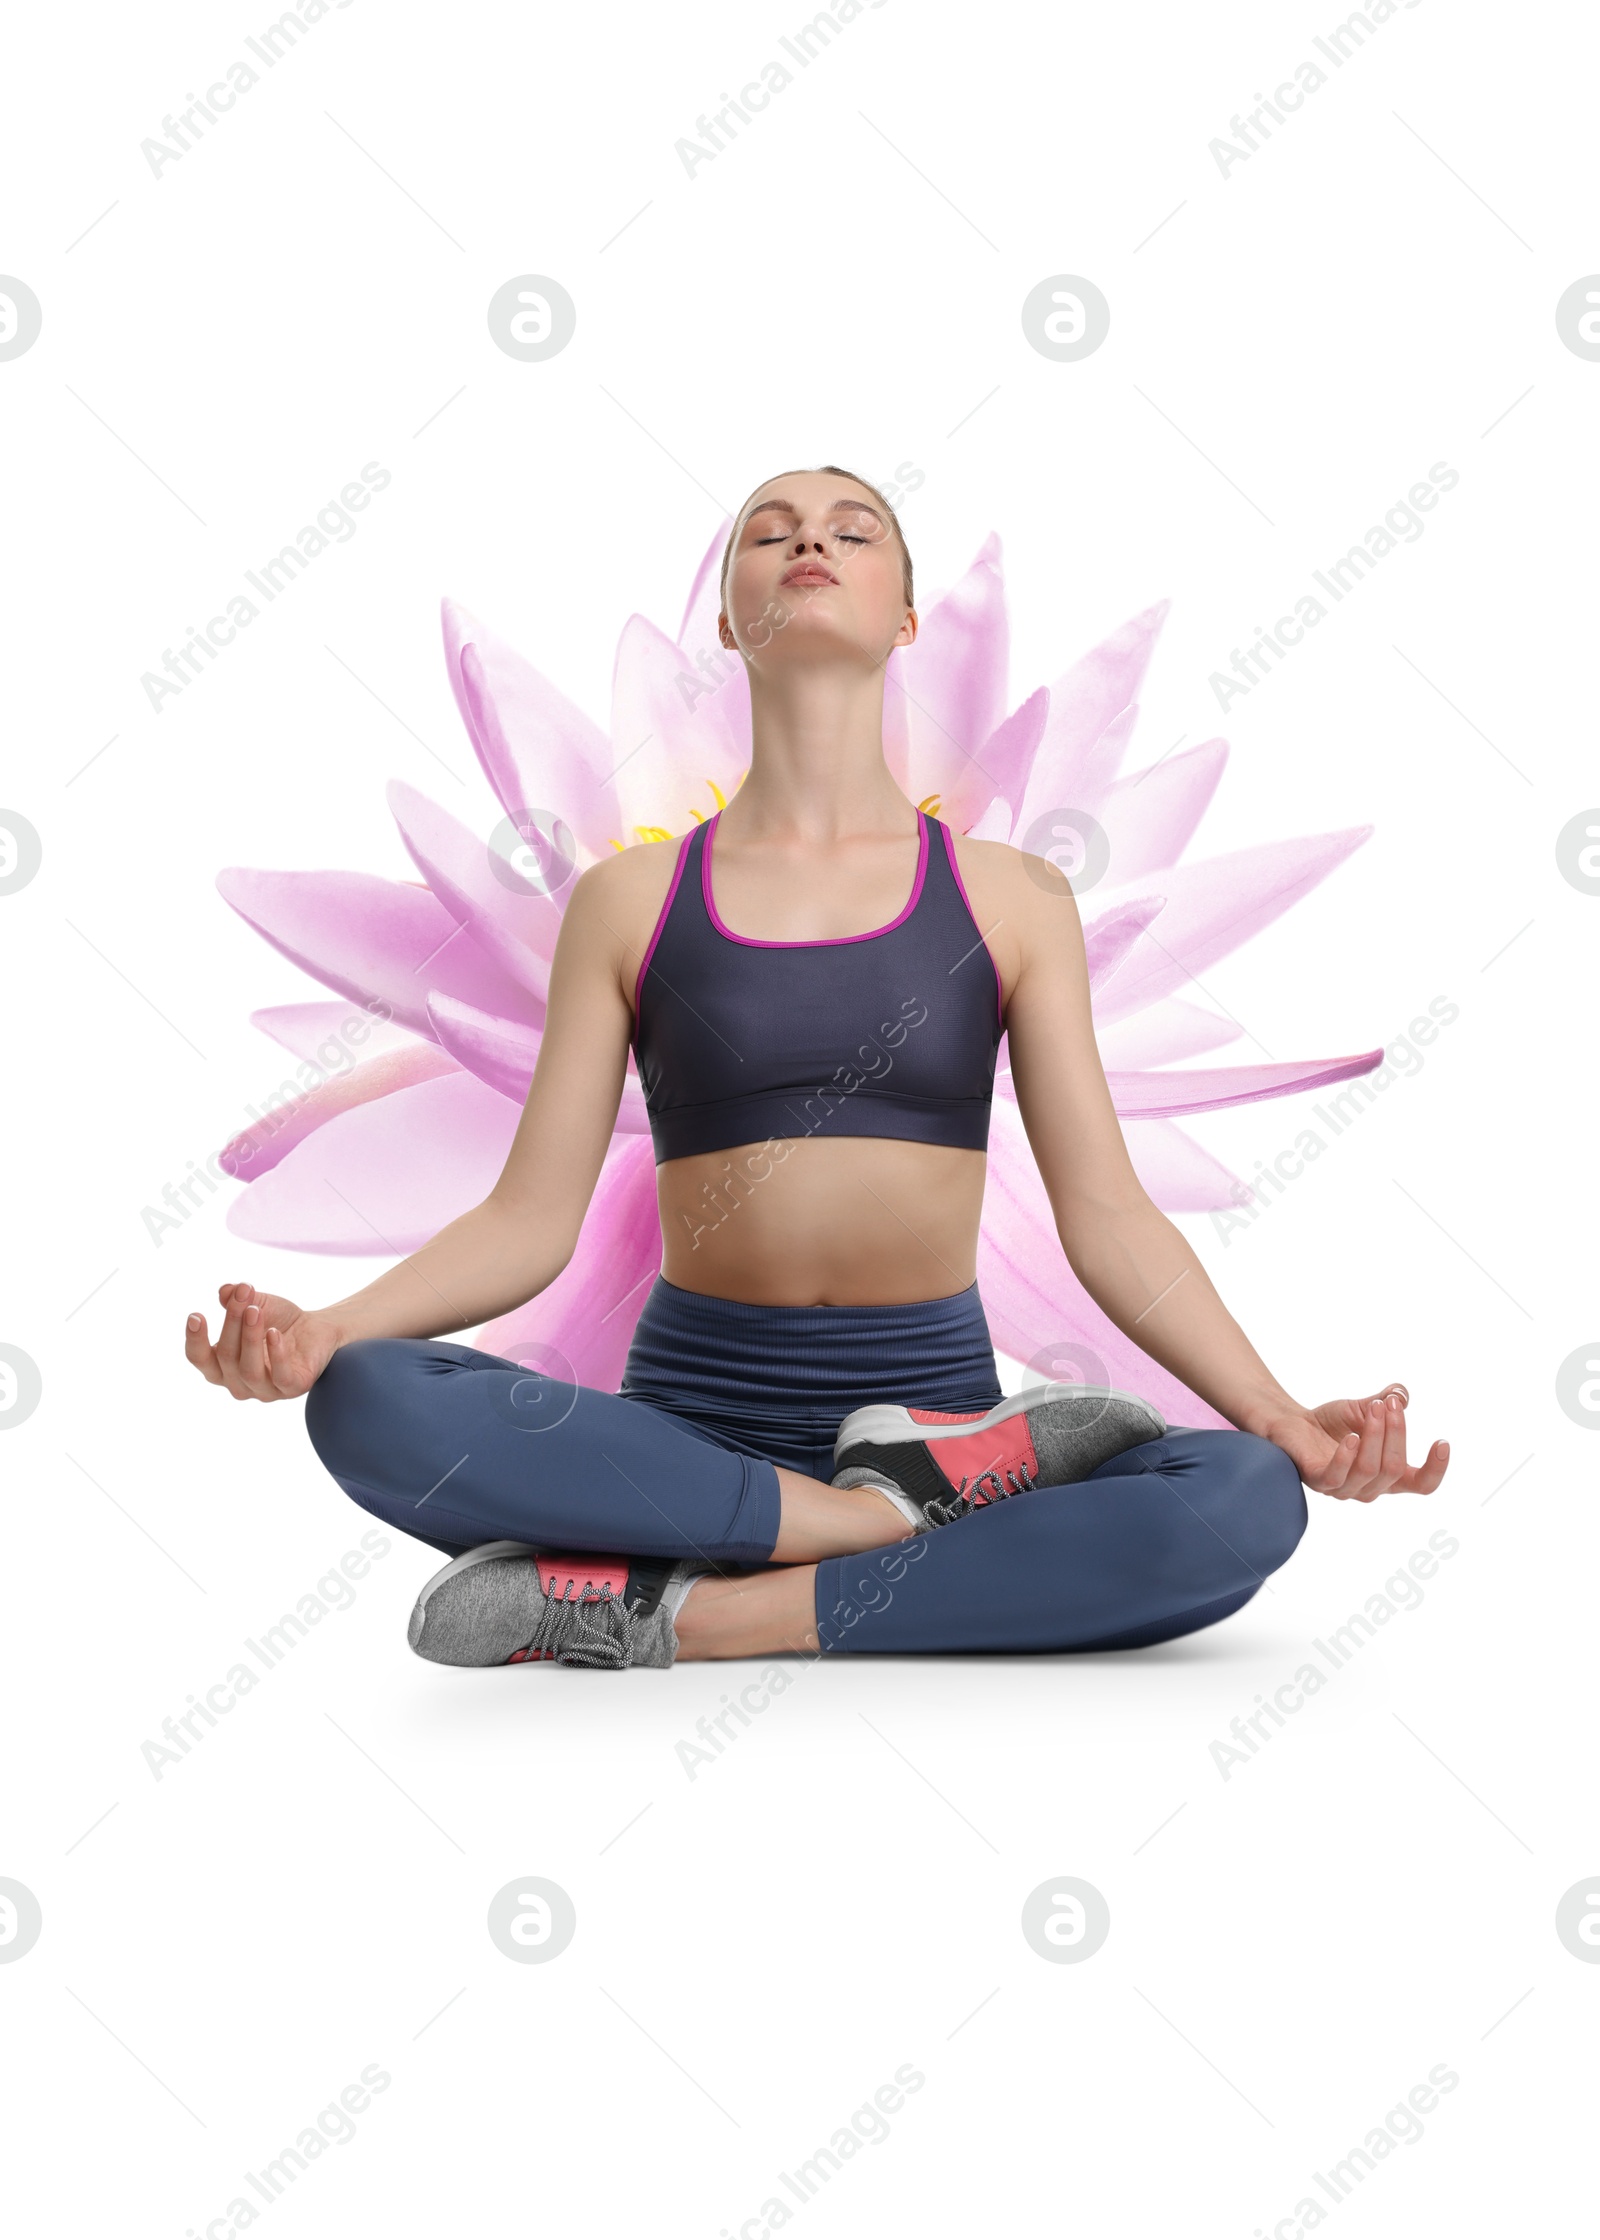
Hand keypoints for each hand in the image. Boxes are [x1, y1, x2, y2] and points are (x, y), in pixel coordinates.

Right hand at [185, 1282, 341, 1400]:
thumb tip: (225, 1291)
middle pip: (226, 1356)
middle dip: (232, 1321)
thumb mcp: (257, 1304)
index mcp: (222, 1367)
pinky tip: (274, 1333)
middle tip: (243, 1294)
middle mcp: (239, 1383)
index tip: (196, 1316)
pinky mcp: (292, 1388)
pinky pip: (280, 1377)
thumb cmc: (279, 1321)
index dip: (194, 1340)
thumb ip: (238, 1299)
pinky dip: (276, 1355)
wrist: (318, 1329)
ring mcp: (265, 1390)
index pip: (200, 1359)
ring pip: (248, 1370)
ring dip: (250, 1337)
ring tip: (254, 1310)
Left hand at [1258, 1383, 1449, 1499]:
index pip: (1421, 1484)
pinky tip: (1350, 1437)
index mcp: (1387, 1476)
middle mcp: (1369, 1488)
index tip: (1442, 1442)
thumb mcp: (1363, 1409)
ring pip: (1371, 1470)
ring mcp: (1343, 1488)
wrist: (1292, 1422)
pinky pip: (1337, 1476)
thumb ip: (1386, 1403)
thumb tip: (1401, 1394)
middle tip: (1388, 1404)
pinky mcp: (1318, 1481)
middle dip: (1397, 1432)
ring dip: (1375, 1435)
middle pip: (1396, 1469)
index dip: (1436, 1469)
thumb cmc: (1331, 1423)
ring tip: (1372, 1408)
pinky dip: (1347, 1456)